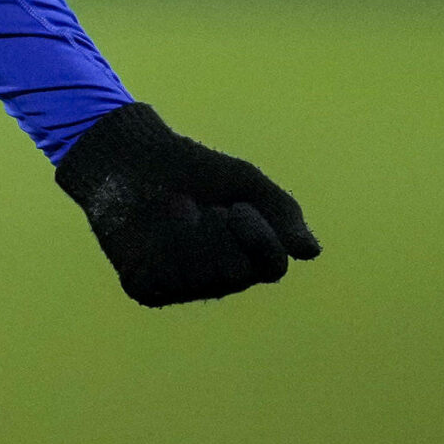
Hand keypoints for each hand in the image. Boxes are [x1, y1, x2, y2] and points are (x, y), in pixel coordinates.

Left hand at [54, 102, 320, 307]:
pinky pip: (163, 277)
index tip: (237, 206)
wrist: (133, 157)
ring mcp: (182, 286)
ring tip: (175, 209)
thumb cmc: (193, 170)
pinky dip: (161, 243)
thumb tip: (311, 252)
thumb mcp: (244, 183)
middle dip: (218, 233)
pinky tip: (153, 226)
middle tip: (202, 207)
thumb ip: (280, 213)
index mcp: (249, 255)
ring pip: (199, 276)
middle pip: (236, 273)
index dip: (258, 238)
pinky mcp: (146, 286)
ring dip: (188, 235)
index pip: (272, 266)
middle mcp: (219, 279)